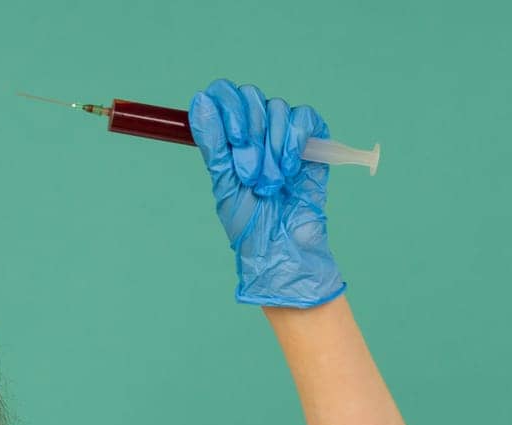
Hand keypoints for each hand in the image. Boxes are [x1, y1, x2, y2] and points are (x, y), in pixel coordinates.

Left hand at [187, 78, 345, 308]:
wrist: (280, 243)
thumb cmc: (248, 221)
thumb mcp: (223, 183)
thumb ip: (212, 142)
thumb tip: (199, 99)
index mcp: (228, 136)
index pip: (224, 94)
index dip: (228, 108)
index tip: (233, 141)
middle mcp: (255, 129)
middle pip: (251, 97)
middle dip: (250, 138)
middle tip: (250, 176)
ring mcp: (283, 132)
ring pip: (277, 109)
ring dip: (272, 149)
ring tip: (271, 184)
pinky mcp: (311, 139)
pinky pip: (304, 117)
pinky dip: (295, 142)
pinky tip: (291, 169)